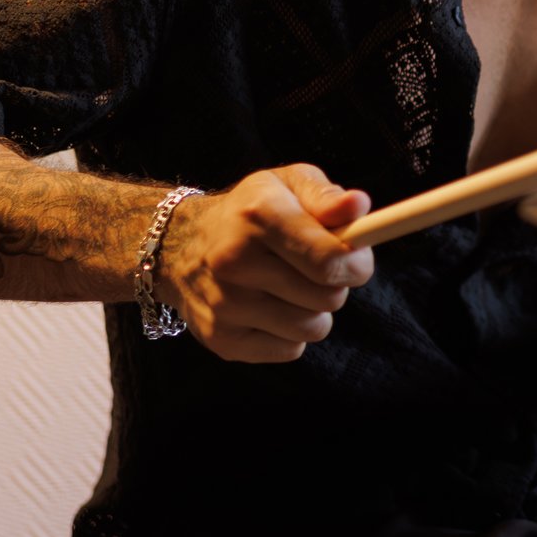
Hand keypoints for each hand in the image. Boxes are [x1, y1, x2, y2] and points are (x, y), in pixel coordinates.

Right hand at [156, 164, 372, 362]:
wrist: (178, 247)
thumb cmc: (248, 213)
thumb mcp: (286, 185)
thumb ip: (326, 195)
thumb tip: (358, 206)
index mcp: (258, 215)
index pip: (329, 260)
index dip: (356, 263)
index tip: (355, 259)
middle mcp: (235, 261)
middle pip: (328, 298)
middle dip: (335, 285)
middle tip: (317, 270)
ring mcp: (225, 304)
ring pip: (312, 328)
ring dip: (314, 311)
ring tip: (293, 288)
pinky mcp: (222, 339)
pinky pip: (290, 350)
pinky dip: (291, 334)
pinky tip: (271, 308)